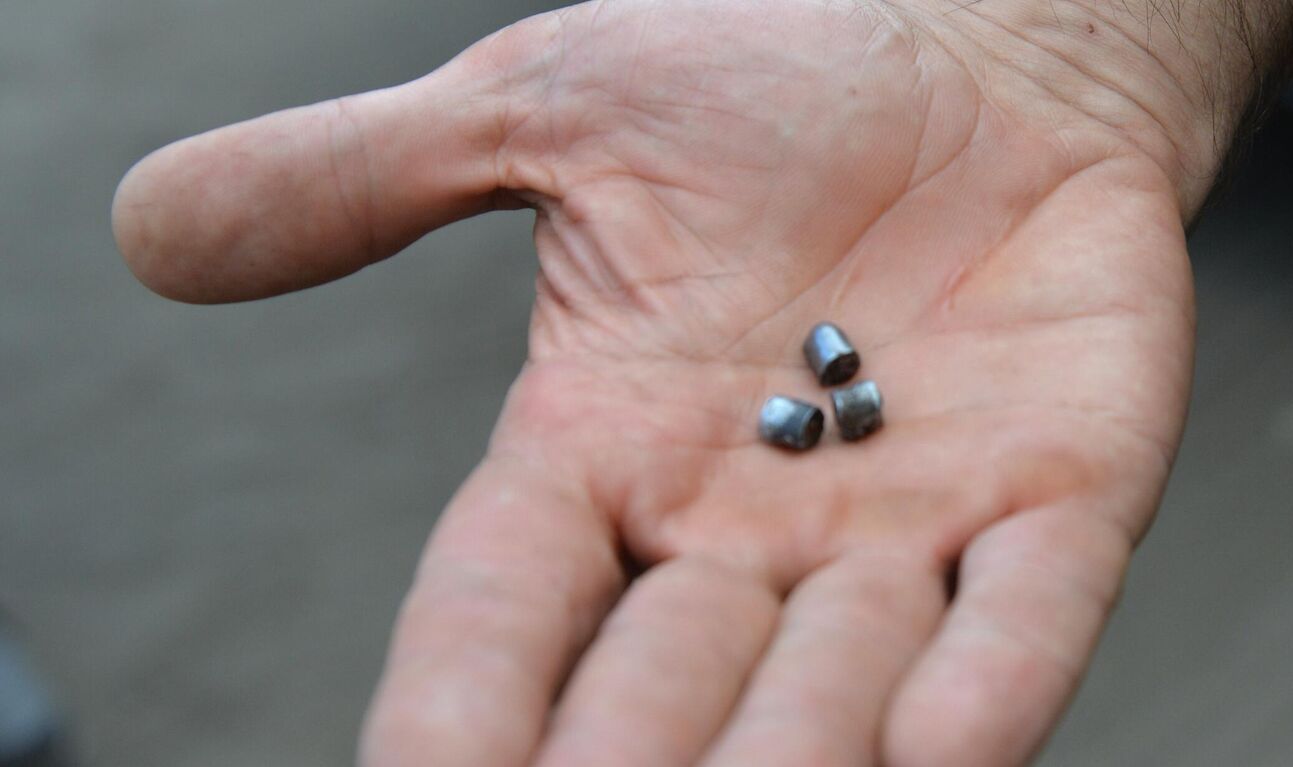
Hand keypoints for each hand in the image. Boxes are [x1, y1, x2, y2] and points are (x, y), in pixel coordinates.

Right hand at [112, 0, 1292, 762]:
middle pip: (660, 694)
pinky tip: (939, 757)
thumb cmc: (781, 81)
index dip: (453, 717)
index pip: (504, 620)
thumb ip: (367, 178)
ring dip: (786, 759)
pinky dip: (984, 689)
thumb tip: (151, 231)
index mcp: (608, 456)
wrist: (988, 53)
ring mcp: (914, 524)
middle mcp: (750, 526)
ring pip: (837, 690)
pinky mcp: (1061, 495)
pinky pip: (1024, 619)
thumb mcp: (554, 109)